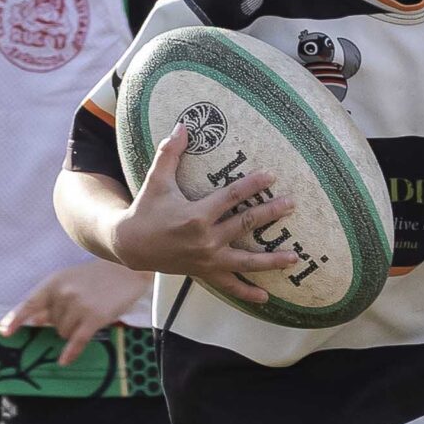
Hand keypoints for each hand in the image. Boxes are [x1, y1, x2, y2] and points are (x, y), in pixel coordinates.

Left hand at [0, 262, 153, 365]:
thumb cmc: (94, 277)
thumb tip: (33, 321)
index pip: (29, 303)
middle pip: (51, 324)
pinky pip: (77, 340)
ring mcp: (79, 306)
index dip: (16, 319)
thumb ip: (50, 301)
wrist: (126, 270)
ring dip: (72, 330)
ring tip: (88, 314)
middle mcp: (63, 294)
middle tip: (80, 307)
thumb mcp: (68, 282)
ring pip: (63, 333)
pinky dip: (70, 352)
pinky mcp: (95, 317)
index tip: (4, 332)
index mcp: (53, 283)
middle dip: (61, 322)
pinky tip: (64, 361)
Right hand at [110, 125, 299, 304]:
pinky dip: (246, 292)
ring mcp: (207, 259)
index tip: (271, 175)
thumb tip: (182, 126)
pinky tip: (265, 297)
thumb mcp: (156, 181)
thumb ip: (169, 154)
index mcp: (196, 215)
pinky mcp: (204, 272)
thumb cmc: (146, 210)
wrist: (130, 245)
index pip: (231, 196)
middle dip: (271, 213)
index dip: (252, 184)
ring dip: (271, 260)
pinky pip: (229, 285)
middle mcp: (205, 239)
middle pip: (245, 225)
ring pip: (245, 260)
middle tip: (292, 204)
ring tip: (293, 258)